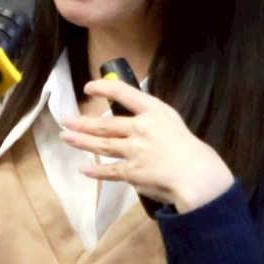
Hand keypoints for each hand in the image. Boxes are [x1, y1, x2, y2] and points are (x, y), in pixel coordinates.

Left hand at [60, 78, 234, 212]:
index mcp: (154, 111)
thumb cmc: (191, 149)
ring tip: (67, 138)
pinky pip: (110, 171)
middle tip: (66, 121)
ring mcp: (134, 151)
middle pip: (106, 124)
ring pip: (102, 145)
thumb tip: (133, 122)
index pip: (124, 93)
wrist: (198, 175)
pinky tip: (84, 168)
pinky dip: (96, 170)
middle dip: (83, 122)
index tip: (89, 88)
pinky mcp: (133, 172)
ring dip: (82, 141)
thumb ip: (153, 120)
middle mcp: (141, 128)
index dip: (104, 88)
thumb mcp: (173, 122)